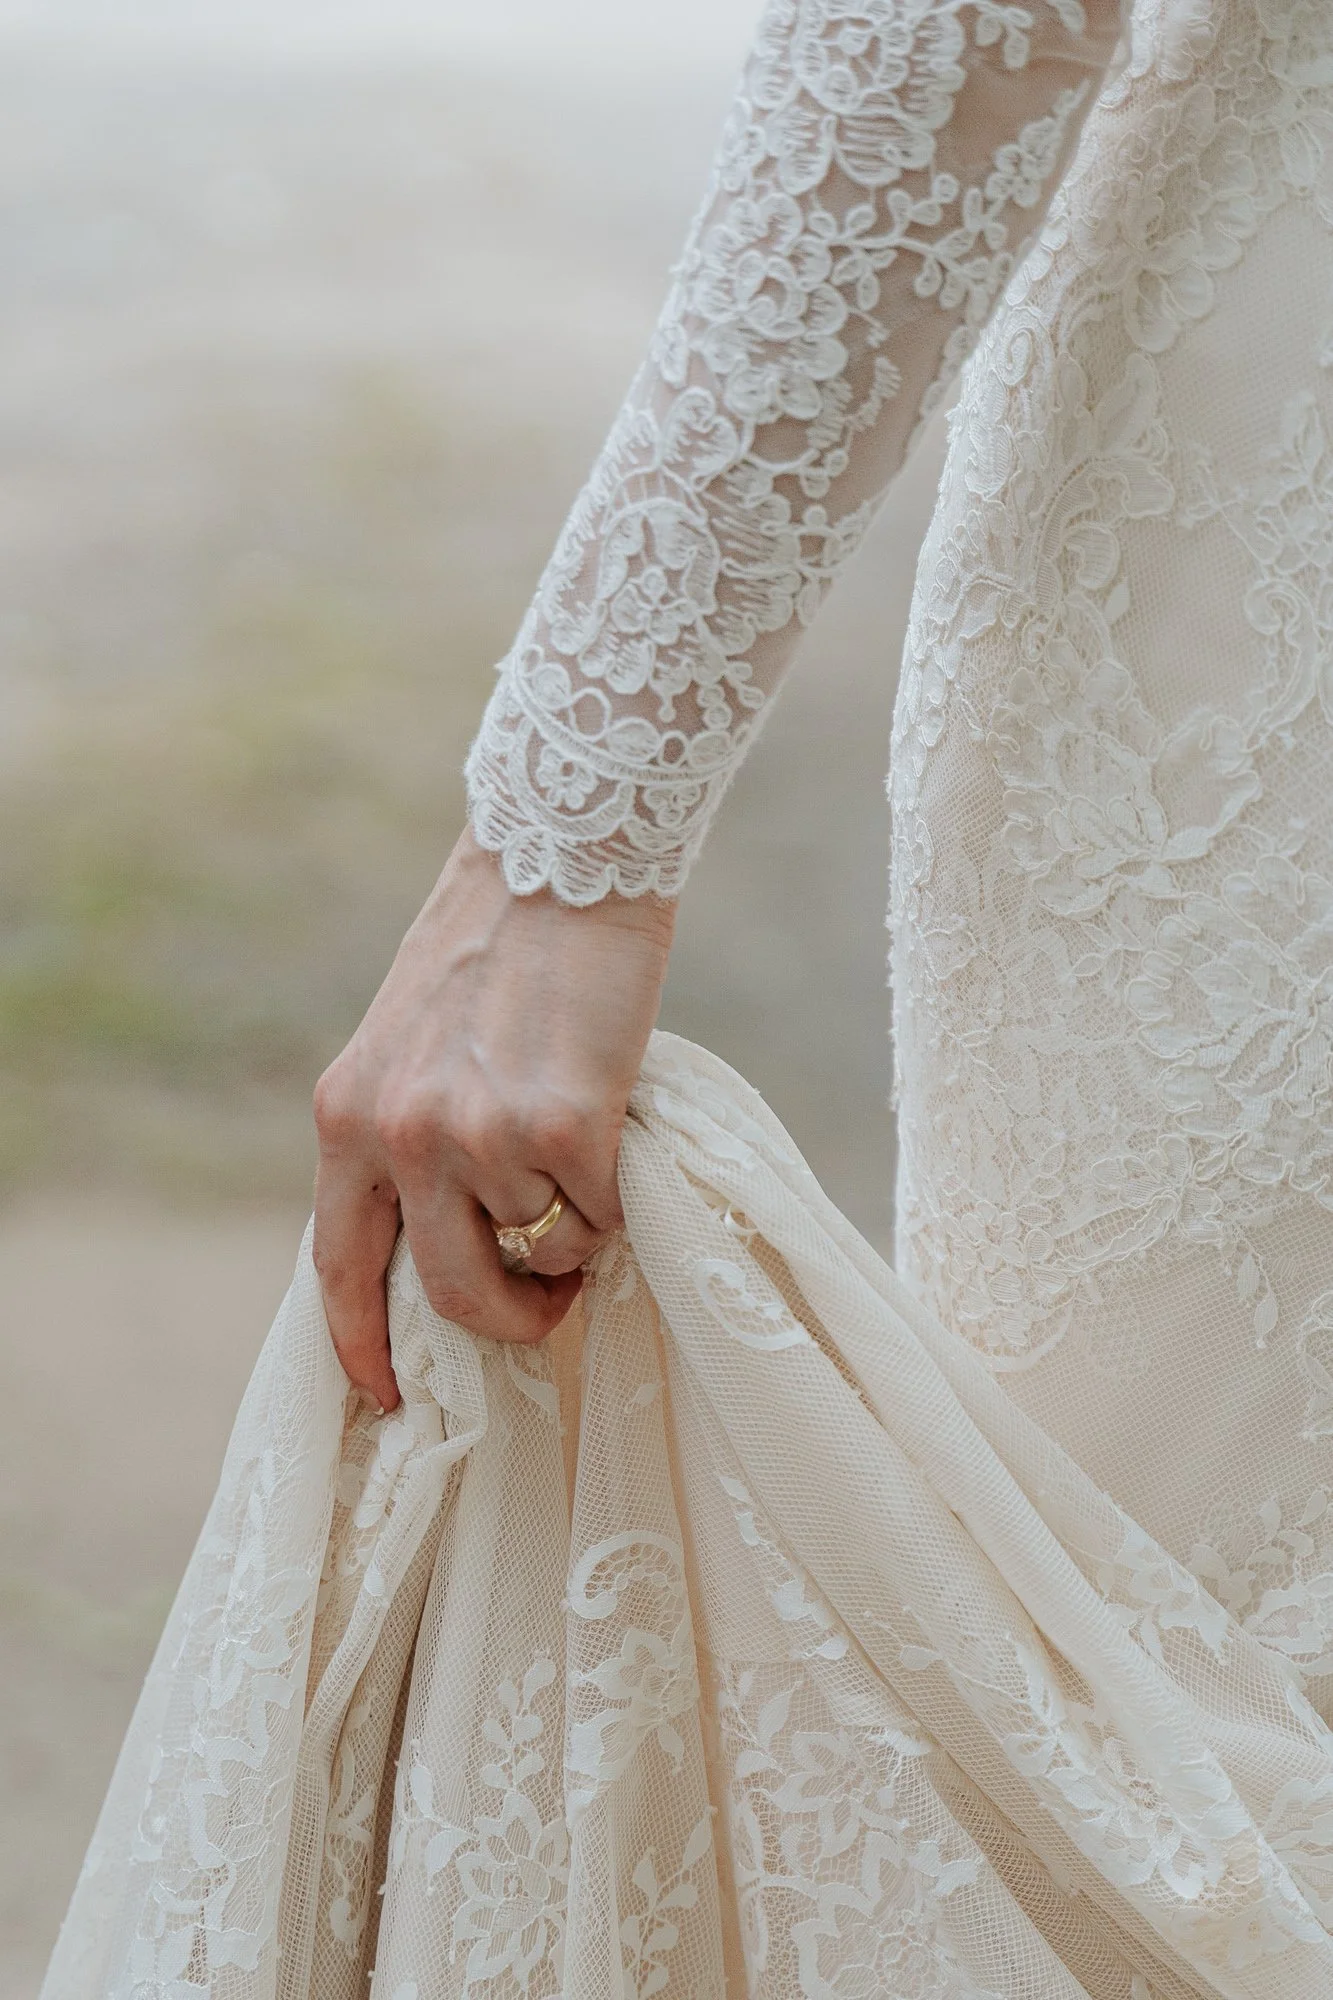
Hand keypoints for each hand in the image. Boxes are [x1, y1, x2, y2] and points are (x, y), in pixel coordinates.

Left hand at [311, 826, 675, 1408]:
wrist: (562, 860)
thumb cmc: (497, 950)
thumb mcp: (409, 1045)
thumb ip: (407, 1136)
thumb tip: (452, 1244)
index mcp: (345, 1115)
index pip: (336, 1263)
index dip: (361, 1341)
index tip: (388, 1392)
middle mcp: (400, 1135)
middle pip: (449, 1294)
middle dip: (507, 1321)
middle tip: (545, 1305)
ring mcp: (479, 1135)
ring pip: (539, 1250)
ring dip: (573, 1232)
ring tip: (586, 1165)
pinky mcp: (563, 1127)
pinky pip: (599, 1216)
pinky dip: (616, 1200)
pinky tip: (614, 1134)